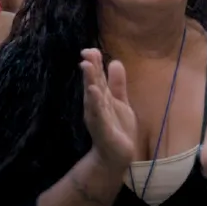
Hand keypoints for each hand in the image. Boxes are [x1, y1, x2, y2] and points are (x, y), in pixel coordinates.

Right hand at [80, 48, 139, 169]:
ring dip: (90, 81)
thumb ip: (117, 84)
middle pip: (93, 83)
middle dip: (90, 68)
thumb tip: (114, 62)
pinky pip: (98, 113)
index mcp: (101, 97)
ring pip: (93, 96)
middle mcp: (96, 105)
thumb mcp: (120, 101)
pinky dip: (95, 102)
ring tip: (87, 66)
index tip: (90, 49)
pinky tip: (93, 91)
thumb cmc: (118, 128)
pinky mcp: (102, 128)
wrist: (118, 156)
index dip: (94, 63)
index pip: (97, 77)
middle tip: (86, 52)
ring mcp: (98, 116)